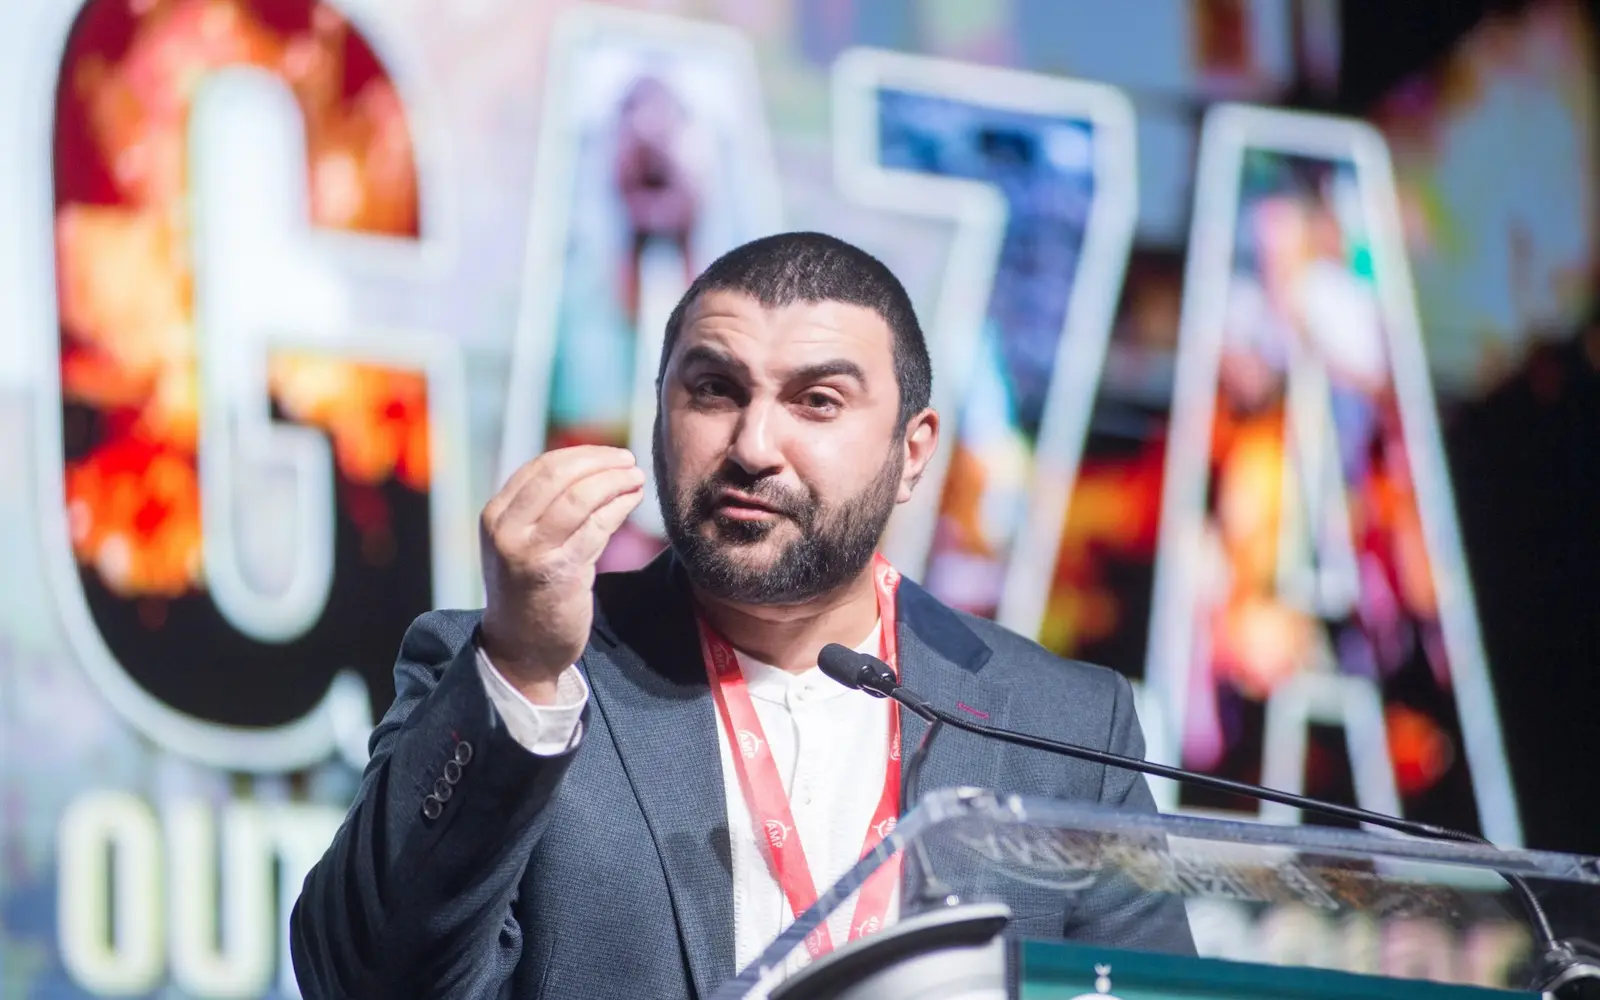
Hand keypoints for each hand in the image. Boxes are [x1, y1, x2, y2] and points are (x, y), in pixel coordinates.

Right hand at [479, 446, 644, 701]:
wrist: (520, 649)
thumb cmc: (529, 590)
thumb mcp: (521, 541)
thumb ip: (542, 508)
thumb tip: (590, 467)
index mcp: (495, 516)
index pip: (541, 467)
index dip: (581, 455)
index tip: (609, 455)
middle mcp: (506, 530)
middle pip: (560, 476)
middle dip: (600, 462)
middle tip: (628, 461)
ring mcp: (530, 552)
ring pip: (580, 498)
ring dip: (615, 482)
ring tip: (636, 478)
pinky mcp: (558, 573)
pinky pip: (597, 527)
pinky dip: (619, 507)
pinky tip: (633, 500)